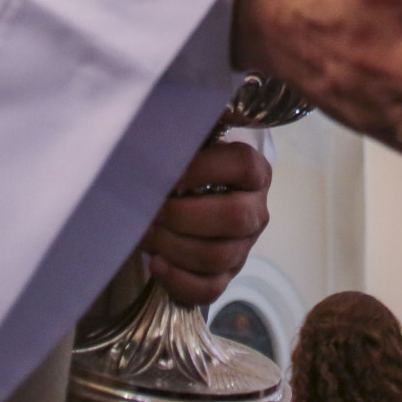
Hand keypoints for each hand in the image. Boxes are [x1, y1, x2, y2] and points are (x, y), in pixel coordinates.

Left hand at [140, 141, 269, 304]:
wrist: (190, 202)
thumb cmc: (187, 168)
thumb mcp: (194, 144)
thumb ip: (192, 131)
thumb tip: (176, 112)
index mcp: (254, 173)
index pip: (243, 166)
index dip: (204, 169)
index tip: (169, 173)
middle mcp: (256, 211)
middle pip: (234, 218)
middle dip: (183, 216)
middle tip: (151, 210)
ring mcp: (244, 247)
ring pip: (218, 256)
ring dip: (174, 247)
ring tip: (145, 234)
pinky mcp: (226, 275)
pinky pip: (209, 289)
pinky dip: (178, 280)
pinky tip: (156, 263)